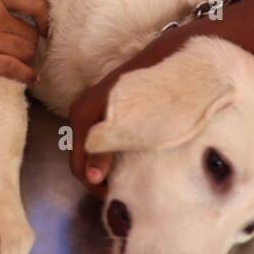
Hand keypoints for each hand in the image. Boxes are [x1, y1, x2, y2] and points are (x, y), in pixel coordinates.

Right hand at [0, 0, 48, 83]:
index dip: (44, 17)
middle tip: (29, 52)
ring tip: (26, 65)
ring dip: (28, 59)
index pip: (33, 1)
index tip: (42, 27)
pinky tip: (30, 78)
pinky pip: (12, 68)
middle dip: (32, 44)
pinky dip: (25, 74)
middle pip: (29, 32)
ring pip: (24, 50)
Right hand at [68, 29, 186, 190]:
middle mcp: (83, 111)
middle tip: (126, 193)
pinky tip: (133, 160)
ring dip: (108, 166)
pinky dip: (114, 153)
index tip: (118, 198)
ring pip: (94, 147)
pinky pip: (104, 137)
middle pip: (84, 157)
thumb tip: (90, 176)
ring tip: (131, 179)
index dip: (95, 187)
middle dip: (100, 178)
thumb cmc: (156, 90)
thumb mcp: (130, 125)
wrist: (174, 55)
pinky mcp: (110, 107)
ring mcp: (96, 107)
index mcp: (83, 114)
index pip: (79, 164)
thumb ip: (105, 150)